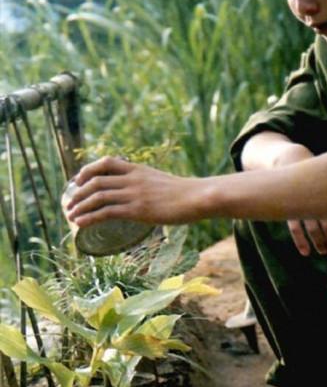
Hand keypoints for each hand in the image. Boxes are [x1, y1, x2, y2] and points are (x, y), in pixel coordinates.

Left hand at [66, 156, 192, 226]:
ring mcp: (134, 194)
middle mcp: (132, 179)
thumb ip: (146, 184)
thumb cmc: (184, 193)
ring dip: (79, 207)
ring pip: (97, 196)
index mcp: (138, 169)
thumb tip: (139, 196)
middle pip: (95, 181)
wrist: (197, 197)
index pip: (106, 162)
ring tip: (71, 216)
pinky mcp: (137, 210)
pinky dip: (90, 218)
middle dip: (77, 193)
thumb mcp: (161, 181)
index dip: (87, 170)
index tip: (78, 181)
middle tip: (69, 204)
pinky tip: (81, 224)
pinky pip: (106, 212)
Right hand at [268, 143, 326, 255]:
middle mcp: (318, 199)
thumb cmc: (320, 177)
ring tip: (325, 251)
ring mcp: (303, 203)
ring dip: (320, 242)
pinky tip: (306, 252)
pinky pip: (295, 227)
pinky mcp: (290, 207)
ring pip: (313, 228)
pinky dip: (300, 241)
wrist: (293, 160)